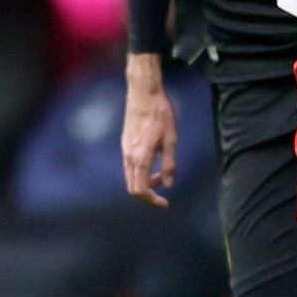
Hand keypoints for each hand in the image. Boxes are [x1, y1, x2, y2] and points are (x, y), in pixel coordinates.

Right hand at [122, 61, 177, 207]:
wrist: (143, 93)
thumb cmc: (160, 114)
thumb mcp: (171, 139)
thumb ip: (169, 164)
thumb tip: (168, 185)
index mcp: (140, 157)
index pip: (140, 189)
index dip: (152, 201)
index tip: (165, 204)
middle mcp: (128, 156)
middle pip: (132, 187)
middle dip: (147, 196)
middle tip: (163, 198)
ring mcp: (125, 150)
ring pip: (130, 177)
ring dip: (145, 183)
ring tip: (162, 176)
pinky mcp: (125, 144)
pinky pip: (130, 167)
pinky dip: (141, 173)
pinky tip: (155, 163)